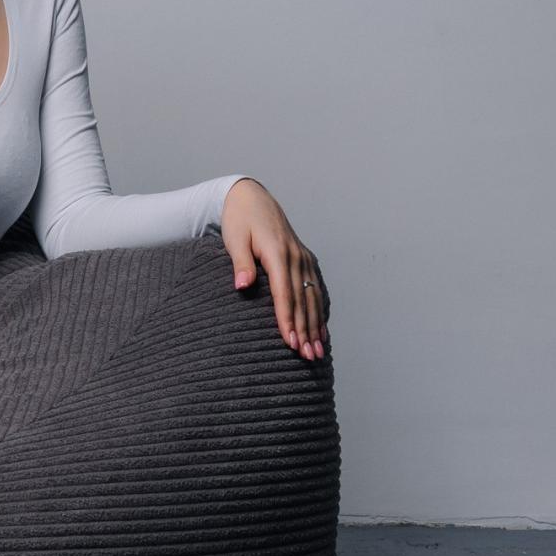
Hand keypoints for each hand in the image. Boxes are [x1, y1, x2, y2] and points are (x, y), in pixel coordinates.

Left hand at [220, 178, 325, 360]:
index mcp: (277, 253)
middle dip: (305, 330)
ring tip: (317, 351)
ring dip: (315, 326)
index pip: (284, 293)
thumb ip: (241, 263)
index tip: (290, 342)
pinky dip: (319, 312)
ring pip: (312, 297)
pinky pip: (315, 290)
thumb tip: (242, 286)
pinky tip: (321, 331)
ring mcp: (303, 258)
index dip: (288, 319)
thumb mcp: (234, 238)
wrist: (250, 198)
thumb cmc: (238, 220)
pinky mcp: (304, 260)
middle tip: (307, 357)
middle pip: (302, 300)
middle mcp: (295, 257)